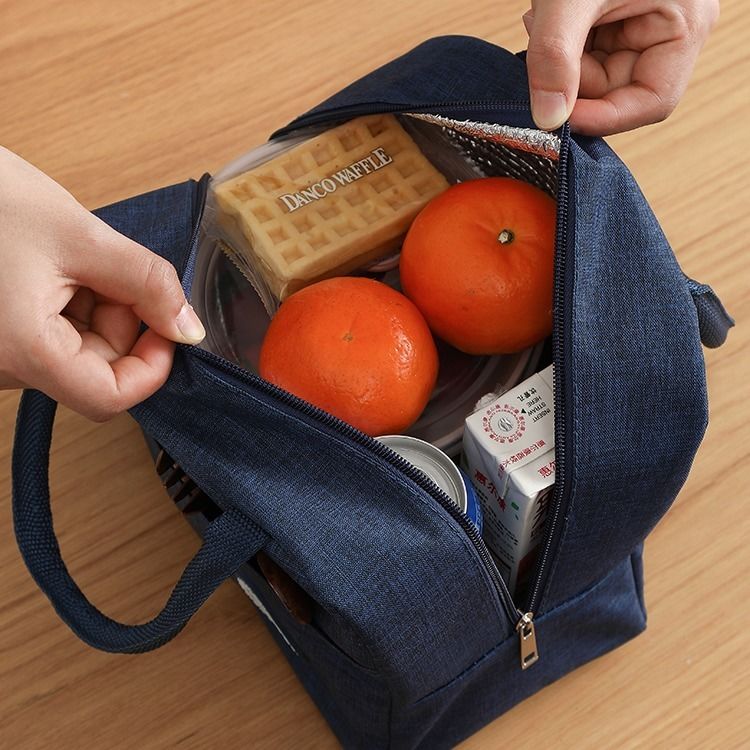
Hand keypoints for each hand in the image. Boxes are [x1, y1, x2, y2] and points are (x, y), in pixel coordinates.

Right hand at [0, 147, 205, 419]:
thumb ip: (146, 283)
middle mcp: (4, 366)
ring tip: (74, 256)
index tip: (167, 325)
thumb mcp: (79, 235)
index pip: (110, 399)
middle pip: (98, 370)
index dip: (152, 366)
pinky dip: (74, 302)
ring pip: (79, 350)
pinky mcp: (0, 335)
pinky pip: (54, 334)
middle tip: (113, 267)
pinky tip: (59, 263)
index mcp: (22, 352)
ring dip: (99, 307)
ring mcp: (0, 353)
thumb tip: (189, 329)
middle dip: (123, 322)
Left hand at [523, 0, 718, 134]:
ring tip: (543, 16)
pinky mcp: (619, 17)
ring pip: (595, 74)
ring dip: (561, 59)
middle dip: (572, 78)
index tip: (556, 116)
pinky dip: (561, 43)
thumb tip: (547, 120)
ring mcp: (645, 23)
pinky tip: (547, 15)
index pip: (651, 102)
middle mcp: (671, 30)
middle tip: (540, 44)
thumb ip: (555, 58)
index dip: (603, 117)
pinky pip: (587, 52)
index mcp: (685, 25)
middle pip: (616, 91)